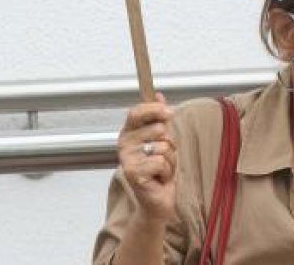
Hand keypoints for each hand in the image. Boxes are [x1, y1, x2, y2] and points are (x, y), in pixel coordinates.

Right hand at [117, 93, 177, 223]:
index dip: (154, 109)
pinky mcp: (133, 173)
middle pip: (156, 128)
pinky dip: (167, 171)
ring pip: (162, 146)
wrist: (158, 199)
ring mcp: (127, 159)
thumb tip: (158, 95)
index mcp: (129, 133)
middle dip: (169, 142)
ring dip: (170, 160)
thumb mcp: (163, 140)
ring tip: (162, 169)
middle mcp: (123, 145)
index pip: (136, 112)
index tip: (169, 112)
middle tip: (163, 156)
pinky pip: (161, 162)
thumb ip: (159, 118)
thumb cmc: (160, 170)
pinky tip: (159, 179)